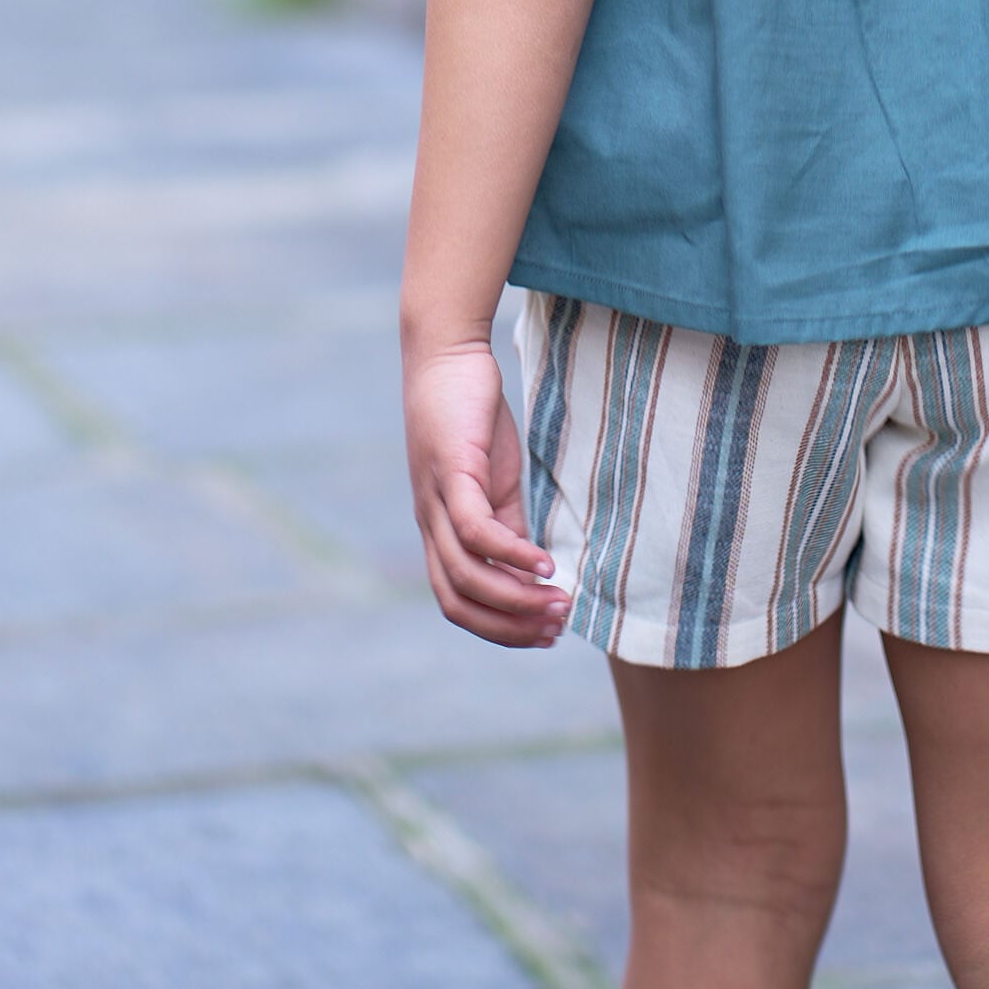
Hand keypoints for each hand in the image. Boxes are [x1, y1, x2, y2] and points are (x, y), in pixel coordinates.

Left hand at [403, 338, 571, 647]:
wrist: (446, 354)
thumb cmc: (471, 416)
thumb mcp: (495, 480)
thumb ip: (508, 524)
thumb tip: (533, 569)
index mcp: (438, 530)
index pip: (458, 602)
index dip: (499, 627)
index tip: (546, 634)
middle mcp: (429, 524)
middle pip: (457, 602)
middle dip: (508, 626)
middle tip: (557, 628)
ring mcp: (435, 500)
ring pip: (467, 574)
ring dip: (515, 599)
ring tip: (559, 602)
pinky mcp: (451, 473)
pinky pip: (476, 530)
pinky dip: (511, 555)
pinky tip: (546, 564)